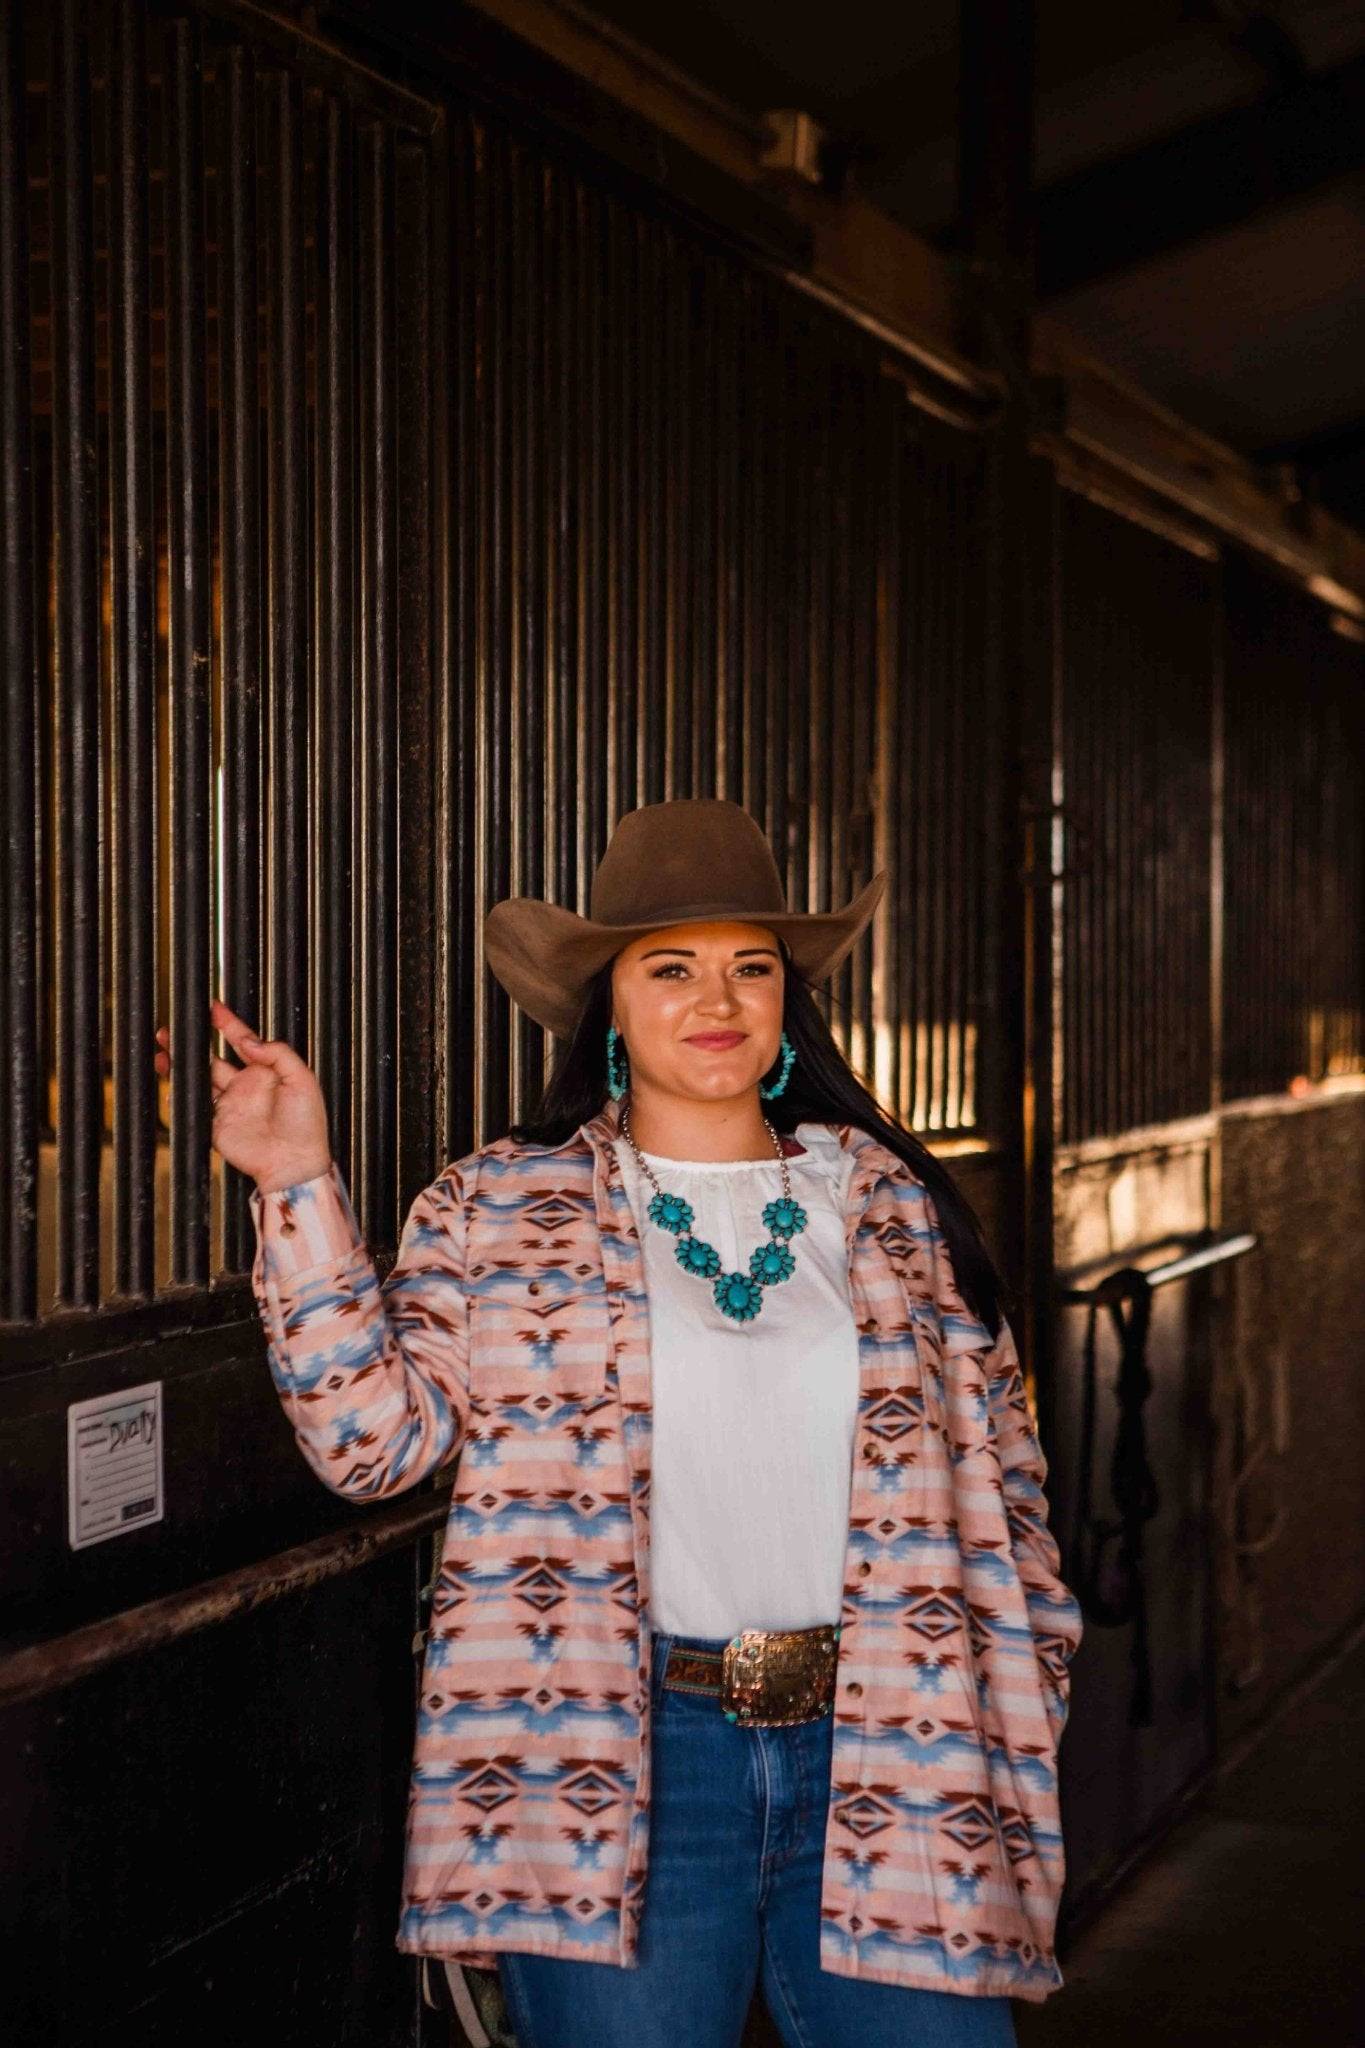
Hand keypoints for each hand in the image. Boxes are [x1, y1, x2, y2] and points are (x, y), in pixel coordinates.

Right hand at [153, 998, 333, 1193]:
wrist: (295, 1163)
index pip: (242, 1041)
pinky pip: (194, 1107)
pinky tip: (171, 1083)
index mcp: (266, 1072)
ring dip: (180, 1065)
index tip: (212, 1007)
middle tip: (172, 1029)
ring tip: (162, 1050)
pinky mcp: (216, 1125)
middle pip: (212, 1058)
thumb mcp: (302, 1079)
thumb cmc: (306, 1124)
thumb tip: (248, 1040)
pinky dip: (180, 1095)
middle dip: (191, 1043)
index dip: (227, 1023)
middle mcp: (245, 1086)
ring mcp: (229, 1105)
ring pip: (199, 1079)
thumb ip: (277, 1054)